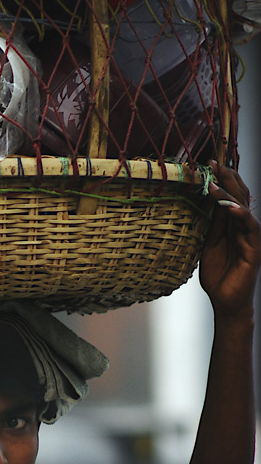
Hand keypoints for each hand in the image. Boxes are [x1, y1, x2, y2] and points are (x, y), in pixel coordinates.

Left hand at [200, 163, 260, 318]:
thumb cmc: (218, 274)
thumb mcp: (209, 243)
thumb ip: (213, 223)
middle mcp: (244, 227)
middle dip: (227, 178)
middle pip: (239, 197)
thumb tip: (210, 198)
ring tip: (217, 180)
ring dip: (231, 193)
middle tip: (214, 162)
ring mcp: (251, 237)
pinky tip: (230, 206)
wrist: (225, 302)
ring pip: (243, 209)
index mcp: (233, 224)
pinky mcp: (254, 249)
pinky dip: (241, 216)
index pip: (230, 196)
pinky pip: (250, 228)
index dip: (222, 179)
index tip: (209, 163)